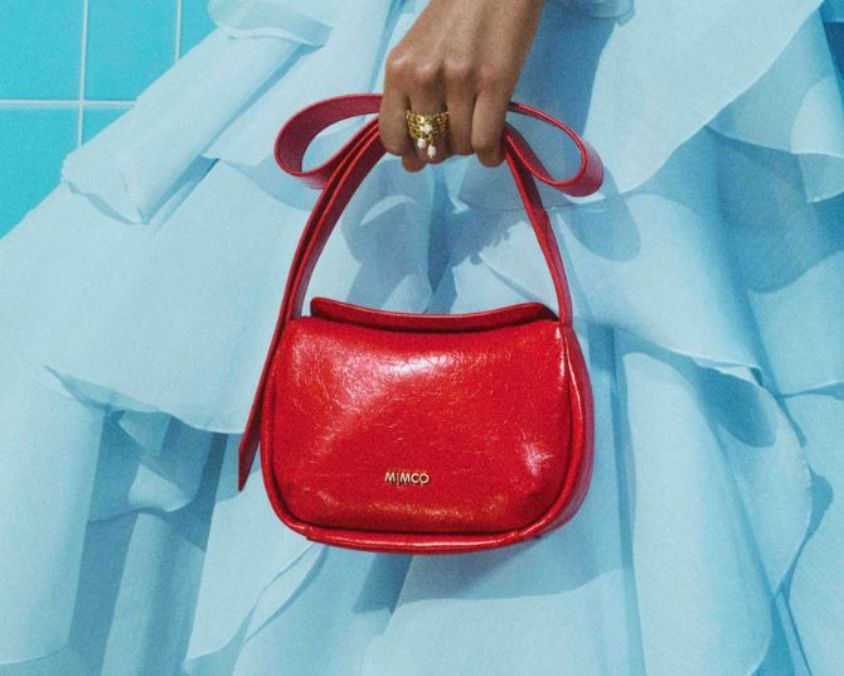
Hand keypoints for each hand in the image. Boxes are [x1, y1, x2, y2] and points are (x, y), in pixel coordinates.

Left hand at [379, 0, 544, 171]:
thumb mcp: (420, 53)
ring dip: (470, 148)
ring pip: (461, 147)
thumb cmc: (456, 15)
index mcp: (398, 69)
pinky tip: (493, 149)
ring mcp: (460, 80)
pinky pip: (486, 142)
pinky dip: (491, 155)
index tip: (426, 145)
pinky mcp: (495, 82)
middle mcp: (423, 77)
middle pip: (430, 147)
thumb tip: (411, 165)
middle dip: (445, 149)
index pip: (392, 138)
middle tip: (458, 130)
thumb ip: (409, 105)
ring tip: (478, 128)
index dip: (410, 151)